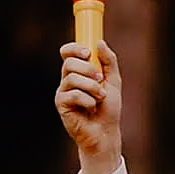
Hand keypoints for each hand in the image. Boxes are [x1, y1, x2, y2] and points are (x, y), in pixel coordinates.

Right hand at [56, 40, 122, 173]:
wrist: (106, 131)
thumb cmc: (109, 109)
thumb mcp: (113, 81)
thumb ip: (109, 61)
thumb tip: (99, 41)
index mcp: (78, 72)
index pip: (67, 53)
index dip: (74, 48)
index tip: (88, 53)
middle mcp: (67, 80)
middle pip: (69, 63)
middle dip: (88, 69)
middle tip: (100, 79)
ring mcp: (63, 92)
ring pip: (72, 78)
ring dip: (92, 87)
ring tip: (100, 98)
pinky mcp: (61, 105)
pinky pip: (72, 94)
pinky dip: (87, 100)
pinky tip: (91, 108)